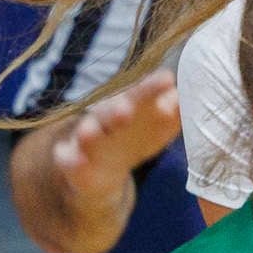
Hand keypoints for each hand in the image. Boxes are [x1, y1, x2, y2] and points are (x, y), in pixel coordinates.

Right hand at [51, 72, 180, 208]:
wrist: (99, 172)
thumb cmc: (132, 141)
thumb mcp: (156, 129)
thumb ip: (172, 114)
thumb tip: (184, 97)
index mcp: (126, 107)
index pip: (139, 96)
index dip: (151, 88)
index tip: (166, 80)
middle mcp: (104, 120)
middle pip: (110, 111)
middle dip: (118, 109)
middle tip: (126, 109)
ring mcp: (85, 140)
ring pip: (87, 133)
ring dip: (91, 131)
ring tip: (92, 133)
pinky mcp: (71, 162)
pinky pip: (68, 160)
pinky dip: (72, 159)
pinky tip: (78, 160)